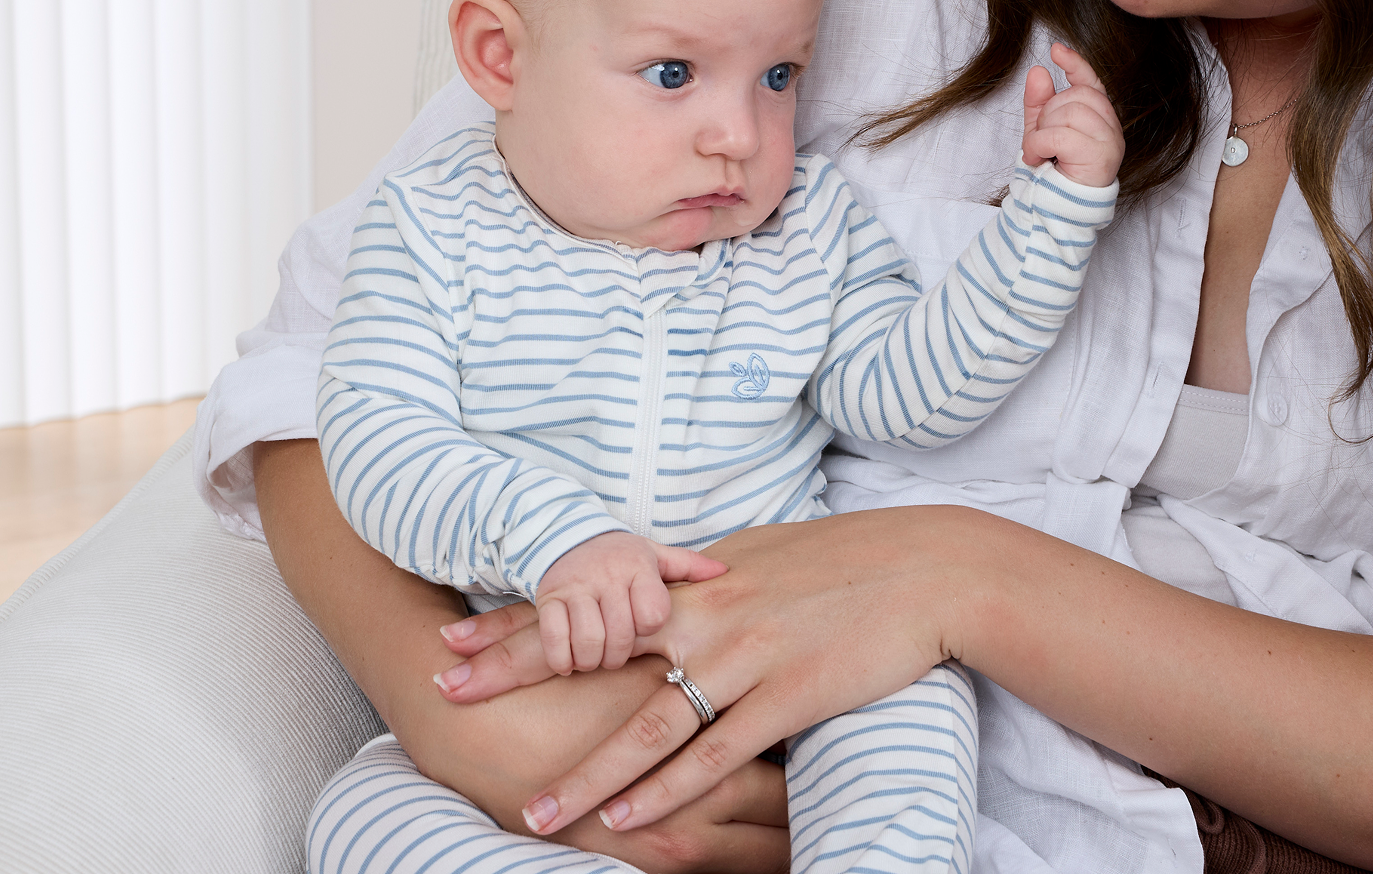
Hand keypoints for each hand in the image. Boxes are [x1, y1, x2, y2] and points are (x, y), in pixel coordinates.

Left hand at [437, 511, 974, 834]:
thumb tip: (655, 593)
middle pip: (595, 649)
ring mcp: (744, 656)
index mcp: (694, 580)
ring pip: (648, 723)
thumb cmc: (839, 559)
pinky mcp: (786, 696)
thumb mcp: (756, 557)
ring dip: (587, 772)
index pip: (590, 600)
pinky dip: (667, 788)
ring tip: (535, 812)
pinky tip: (626, 816)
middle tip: (451, 696)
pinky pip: (715, 753)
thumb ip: (699, 582)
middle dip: (518, 674)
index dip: (521, 619)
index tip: (461, 637)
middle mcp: (706, 614)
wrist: (921, 568)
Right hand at [535, 532, 726, 675]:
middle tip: (616, 654)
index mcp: (637, 566)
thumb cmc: (619, 555)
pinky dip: (563, 658)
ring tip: (595, 657)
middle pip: (620, 636)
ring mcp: (575, 587)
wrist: (567, 536)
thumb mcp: (654, 554)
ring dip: (592, 660)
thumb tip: (725, 572)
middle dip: (618, 655)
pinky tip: (570, 660)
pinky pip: (555, 639)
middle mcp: (606, 575)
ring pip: (589, 641)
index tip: (641, 626)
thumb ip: (688, 565)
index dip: (648, 628)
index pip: (653, 615)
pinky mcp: (549, 598)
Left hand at [1022, 42, 1123, 186]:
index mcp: (1099, 118)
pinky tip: (1038, 158)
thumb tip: (1038, 71)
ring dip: (1042, 131)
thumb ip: (1039, 103)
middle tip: (1041, 139)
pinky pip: (1060, 135)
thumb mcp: (1040, 130)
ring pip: (1069, 112)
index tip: (1056, 50)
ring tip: (1039, 151)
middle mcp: (1110, 126)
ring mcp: (1110, 140)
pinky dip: (1039, 144)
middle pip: (1076, 95)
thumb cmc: (1054, 170)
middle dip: (1048, 113)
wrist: (1059, 207)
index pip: (1092, 82)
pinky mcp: (1102, 155)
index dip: (1076, 64)